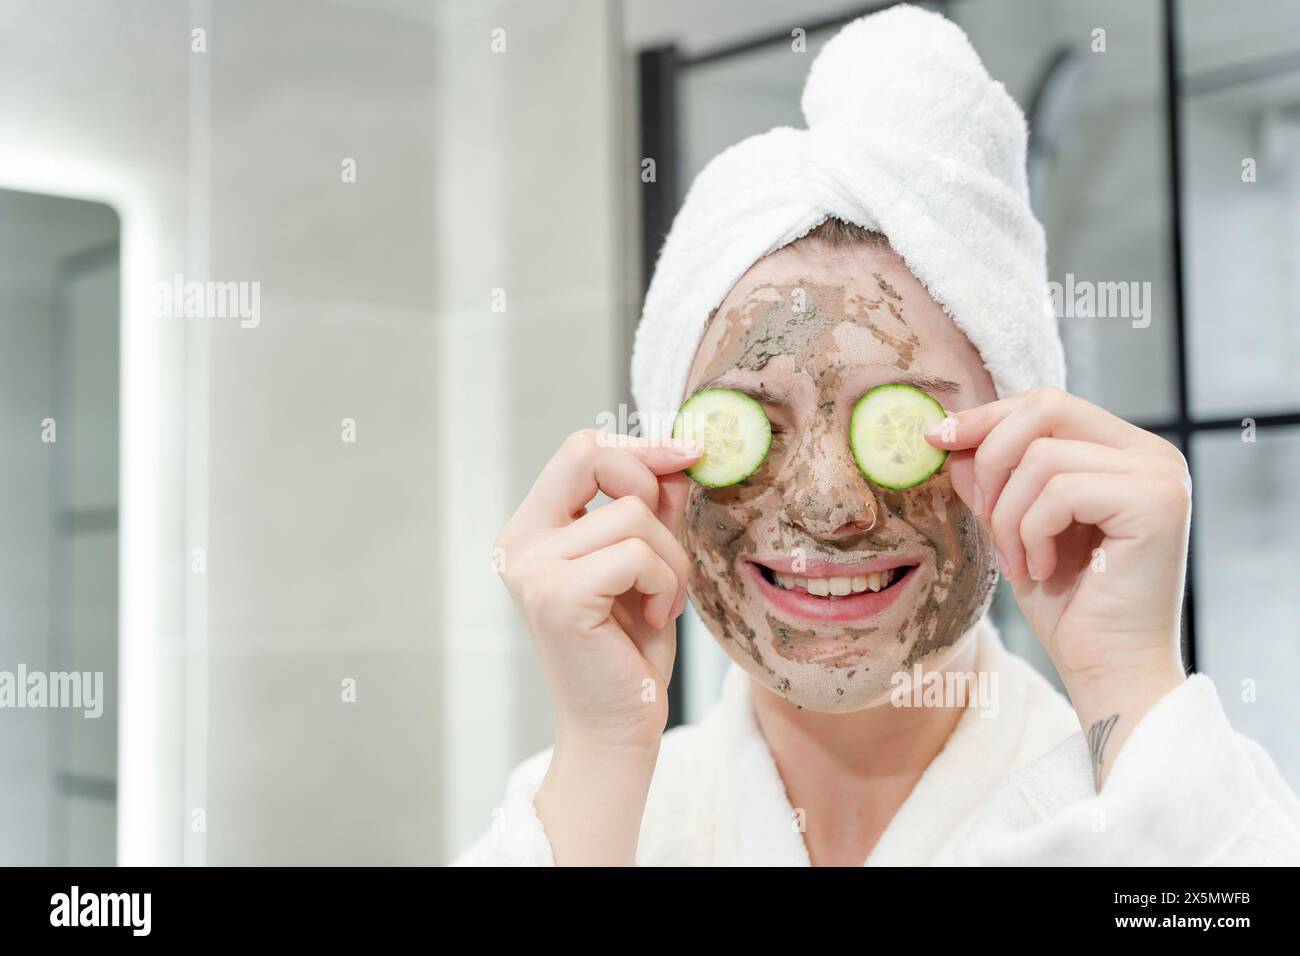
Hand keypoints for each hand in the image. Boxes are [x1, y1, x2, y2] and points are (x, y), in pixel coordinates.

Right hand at [495, 428, 699, 751]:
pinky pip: (635, 554)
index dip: (638, 447)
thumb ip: (655, 506)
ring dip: (669, 557)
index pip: (581, 449)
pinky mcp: (557, 597)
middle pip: (590, 456)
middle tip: (665, 542)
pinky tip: (653, 615)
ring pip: (631, 513)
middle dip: (648, 484)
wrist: (617, 726)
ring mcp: (533, 569)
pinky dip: (663, 583)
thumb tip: (681, 451)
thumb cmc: (630, 647)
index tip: (688, 454)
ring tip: (659, 598)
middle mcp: (520, 543)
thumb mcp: (649, 560)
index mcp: (533, 528)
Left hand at [926, 388, 1189, 785]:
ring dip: (1010, 515)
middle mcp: (1152, 454)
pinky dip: (1032, 532)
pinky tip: (1041, 569)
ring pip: (1042, 456)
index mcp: (1124, 452)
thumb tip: (949, 433)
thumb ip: (992, 480)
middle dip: (992, 460)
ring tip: (1019, 562)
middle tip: (986, 519)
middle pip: (1046, 409)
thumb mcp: (1014, 529)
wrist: (1108, 672)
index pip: (1046, 405)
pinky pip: (1059, 490)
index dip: (987, 416)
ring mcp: (1160, 475)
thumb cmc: (1068, 608)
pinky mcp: (1156, 502)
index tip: (935, 438)